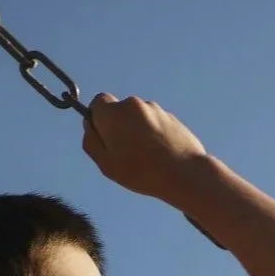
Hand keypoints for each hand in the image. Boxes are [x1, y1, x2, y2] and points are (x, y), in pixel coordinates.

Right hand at [82, 94, 207, 202]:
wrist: (184, 173)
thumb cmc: (141, 172)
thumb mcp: (106, 164)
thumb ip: (92, 142)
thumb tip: (90, 125)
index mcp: (114, 113)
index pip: (98, 102)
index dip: (98, 118)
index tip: (105, 136)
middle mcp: (134, 104)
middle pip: (120, 111)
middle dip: (120, 126)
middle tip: (127, 152)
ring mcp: (156, 109)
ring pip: (139, 117)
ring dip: (139, 131)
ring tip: (148, 157)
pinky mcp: (172, 117)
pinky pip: (156, 123)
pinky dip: (155, 135)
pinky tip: (162, 155)